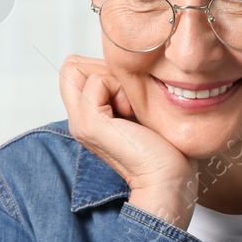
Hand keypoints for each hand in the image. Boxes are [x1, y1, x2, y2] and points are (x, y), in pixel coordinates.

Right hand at [58, 55, 196, 226]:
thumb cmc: (166, 147)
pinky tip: (133, 112)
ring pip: (76, 68)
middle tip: (128, 95)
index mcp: (88, 117)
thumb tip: (121, 62)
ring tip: (131, 105)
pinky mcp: (90, 124)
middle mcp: (78, 120)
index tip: (129, 91)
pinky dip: (119, 88)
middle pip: (70, 66)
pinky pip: (96, 81)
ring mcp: (80, 123)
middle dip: (102, 67)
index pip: (75, 69)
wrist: (171, 180)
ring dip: (111, 78)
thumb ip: (122, 89)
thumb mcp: (138, 107)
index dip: (102, 68)